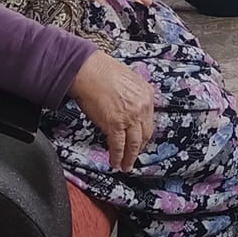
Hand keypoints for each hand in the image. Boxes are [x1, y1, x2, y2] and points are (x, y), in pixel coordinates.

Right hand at [70, 51, 155, 172]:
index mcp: (147, 94)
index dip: (143, 133)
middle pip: (144, 134)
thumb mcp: (128, 80)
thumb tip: (129, 108)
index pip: (149, 120)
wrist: (88, 70)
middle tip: (134, 156)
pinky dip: (118, 156)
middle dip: (139, 148)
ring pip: (134, 143)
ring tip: (126, 166)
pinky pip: (118, 145)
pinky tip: (115, 162)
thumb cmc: (102, 71)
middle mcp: (142, 107)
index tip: (140, 141)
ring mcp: (130, 117)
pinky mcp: (114, 124)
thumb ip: (133, 96)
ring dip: (130, 157)